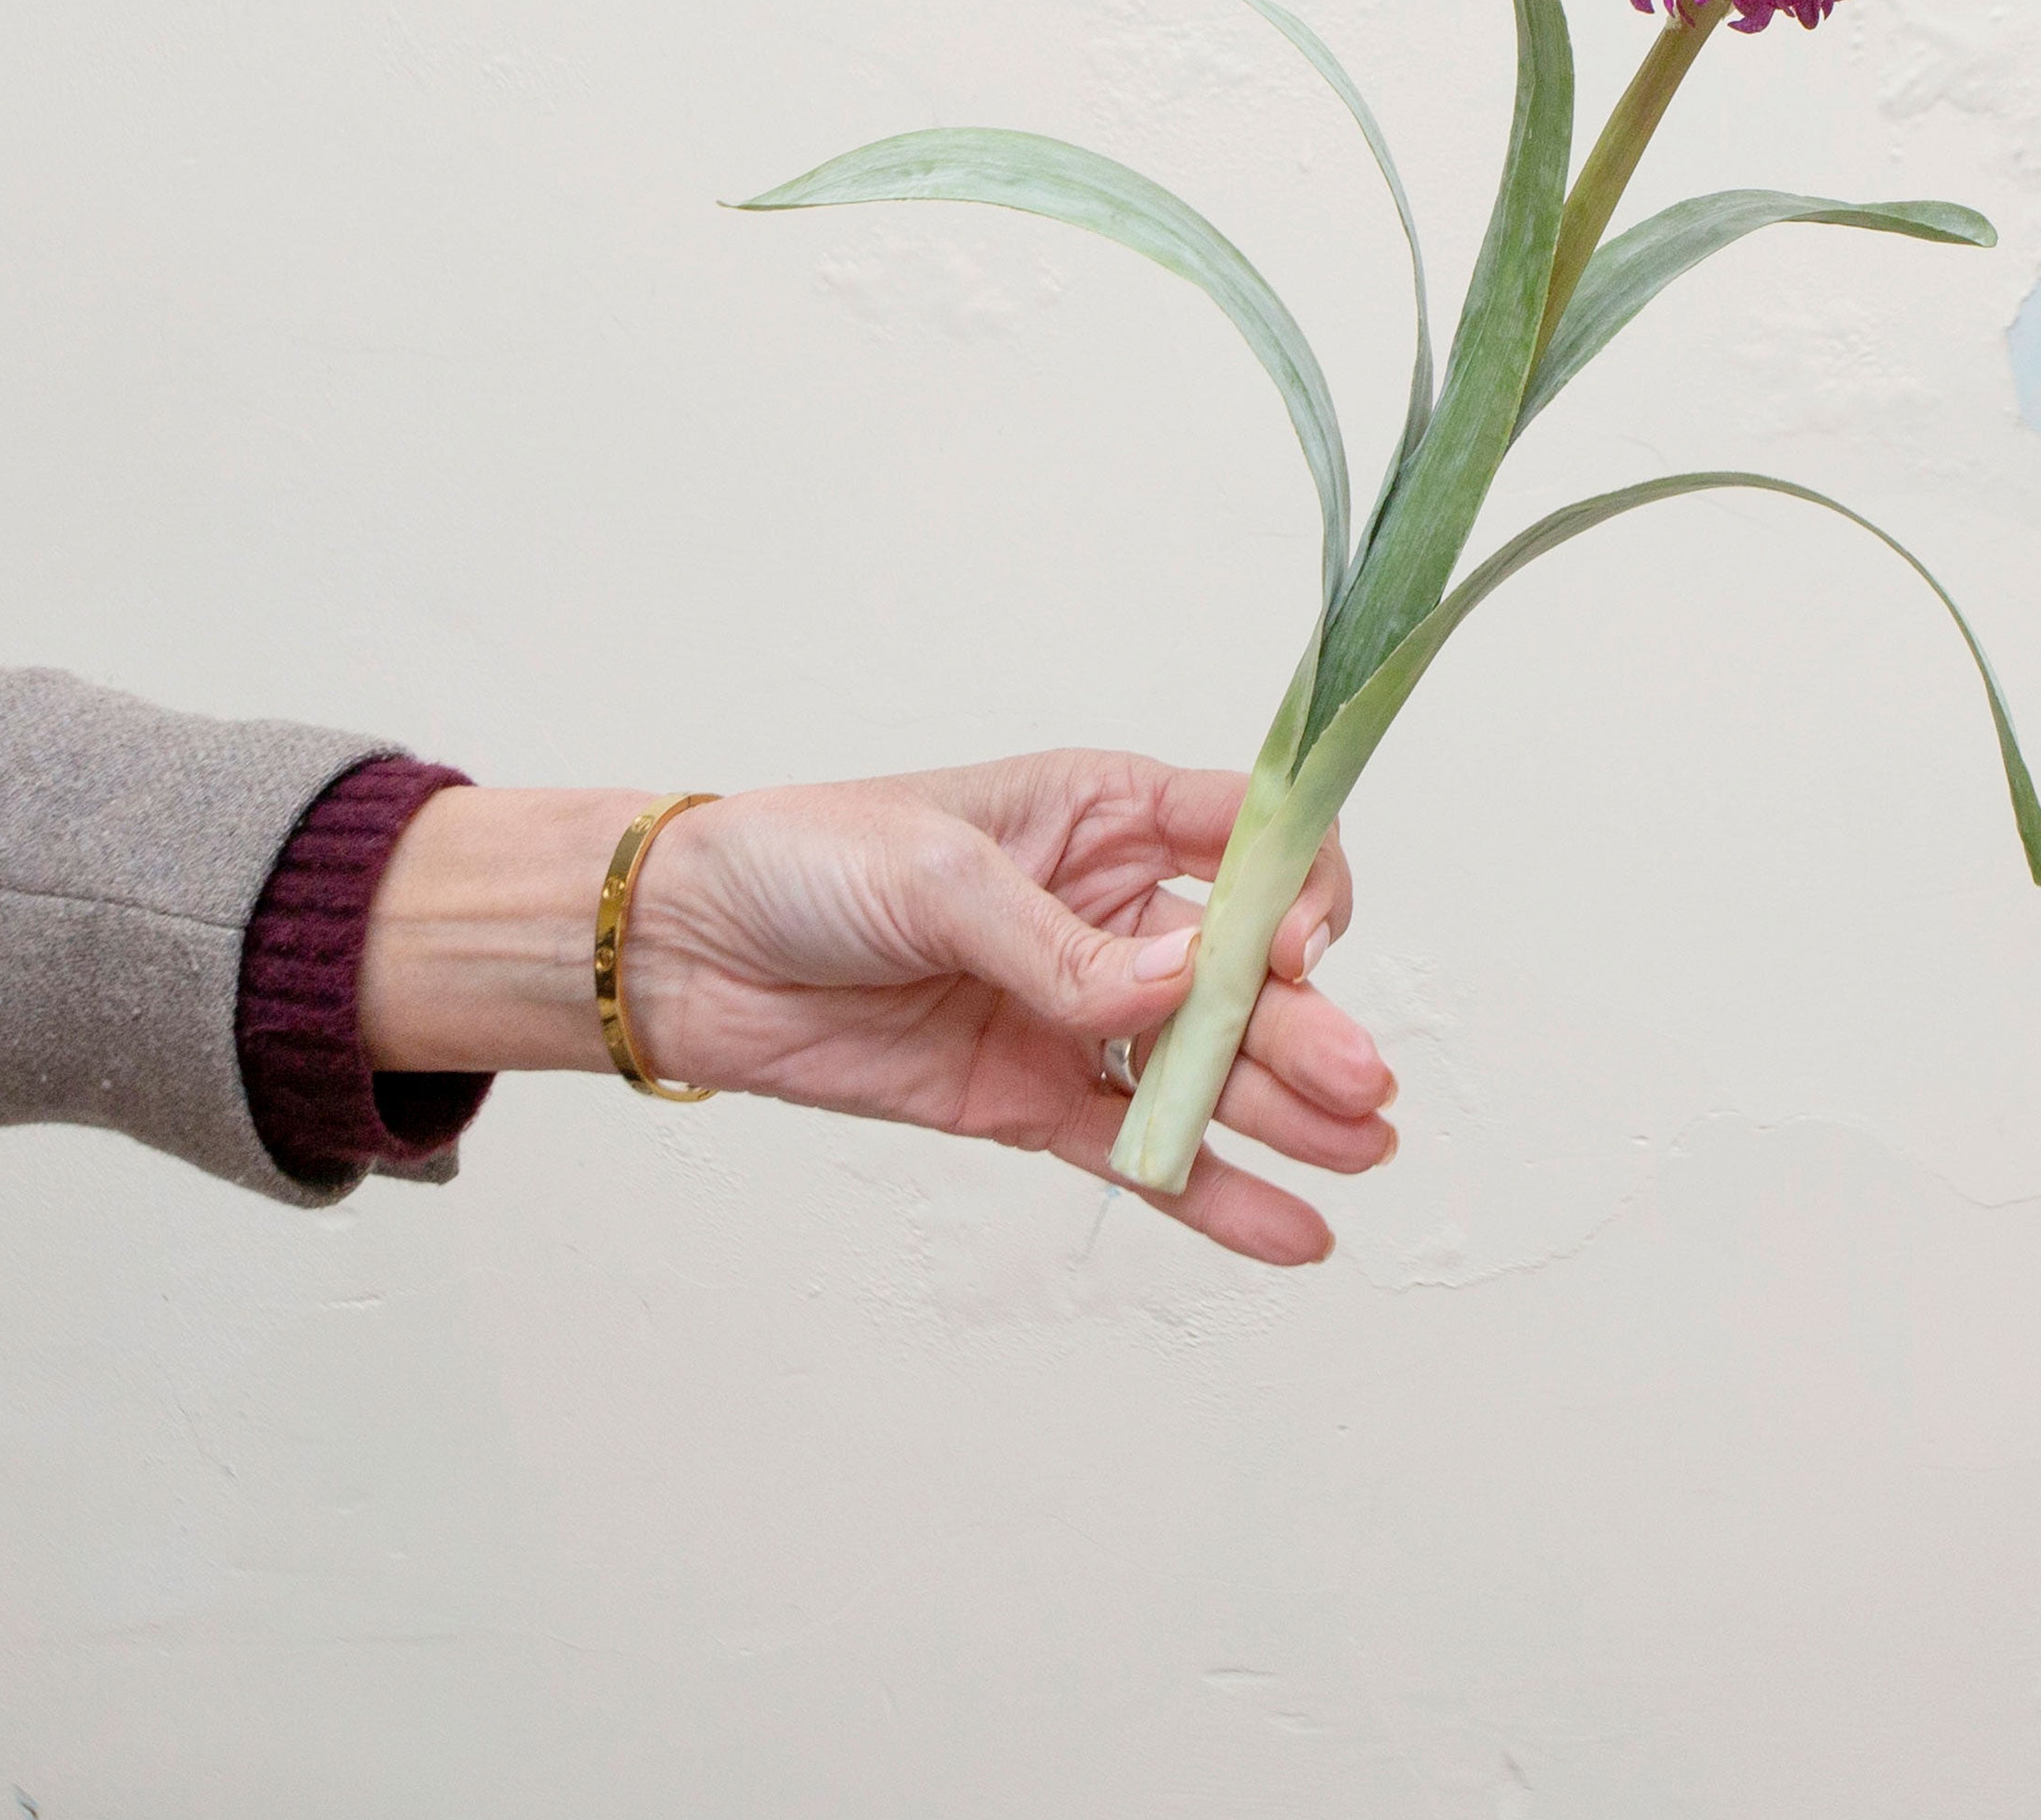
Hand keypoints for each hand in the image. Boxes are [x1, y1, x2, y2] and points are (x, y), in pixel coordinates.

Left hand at [359, 751, 1395, 1265]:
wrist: (683, 951)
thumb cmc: (801, 861)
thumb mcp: (934, 873)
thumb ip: (1060, 941)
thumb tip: (1182, 985)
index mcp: (1100, 814)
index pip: (1249, 835)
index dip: (1298, 886)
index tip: (1302, 941)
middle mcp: (1108, 912)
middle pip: (1244, 968)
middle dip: (1308, 1023)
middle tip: (1357, 1085)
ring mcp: (1073, 1011)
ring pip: (1206, 1064)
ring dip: (1284, 1108)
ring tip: (1358, 1153)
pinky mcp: (1029, 1099)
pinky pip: (1141, 1147)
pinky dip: (1213, 1188)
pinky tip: (1290, 1226)